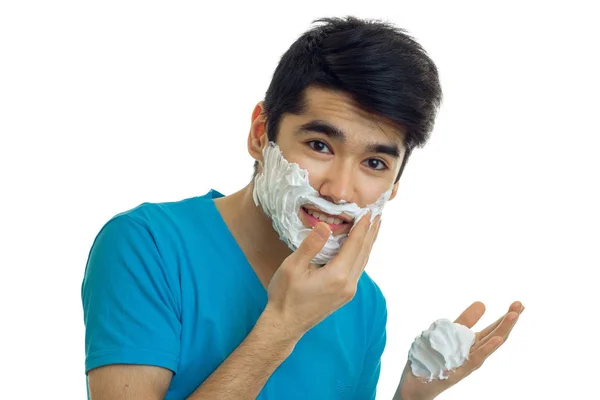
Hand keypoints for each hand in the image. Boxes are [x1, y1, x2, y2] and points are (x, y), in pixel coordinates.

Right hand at [263, 212, 381, 338]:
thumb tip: (325, 226)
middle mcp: (348, 284)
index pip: (355, 244)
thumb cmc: (285, 296)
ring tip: (373, 228)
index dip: (362, 227)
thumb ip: (311, 245)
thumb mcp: (292, 267)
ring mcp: (348, 291)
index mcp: (337, 275)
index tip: (369, 211)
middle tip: (378, 214)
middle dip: (371, 233)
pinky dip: (361, 254)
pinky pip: (358, 269)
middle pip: (364, 252)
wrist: (285, 325)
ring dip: (368, 243)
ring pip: (363, 262)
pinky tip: (359, 249)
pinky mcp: (344, 295)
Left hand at [396, 301, 524, 399]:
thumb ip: (466, 320)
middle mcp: (474, 353)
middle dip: (508, 320)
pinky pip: (474, 359)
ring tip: (514, 315)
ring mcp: (468, 362)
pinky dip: (486, 349)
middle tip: (520, 304)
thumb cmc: (434, 357)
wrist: (417, 382)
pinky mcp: (458, 370)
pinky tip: (497, 339)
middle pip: (496, 335)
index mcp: (473, 344)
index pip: (494, 329)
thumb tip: (483, 303)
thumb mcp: (449, 332)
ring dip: (502, 330)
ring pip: (489, 345)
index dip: (506, 317)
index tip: (519, 304)